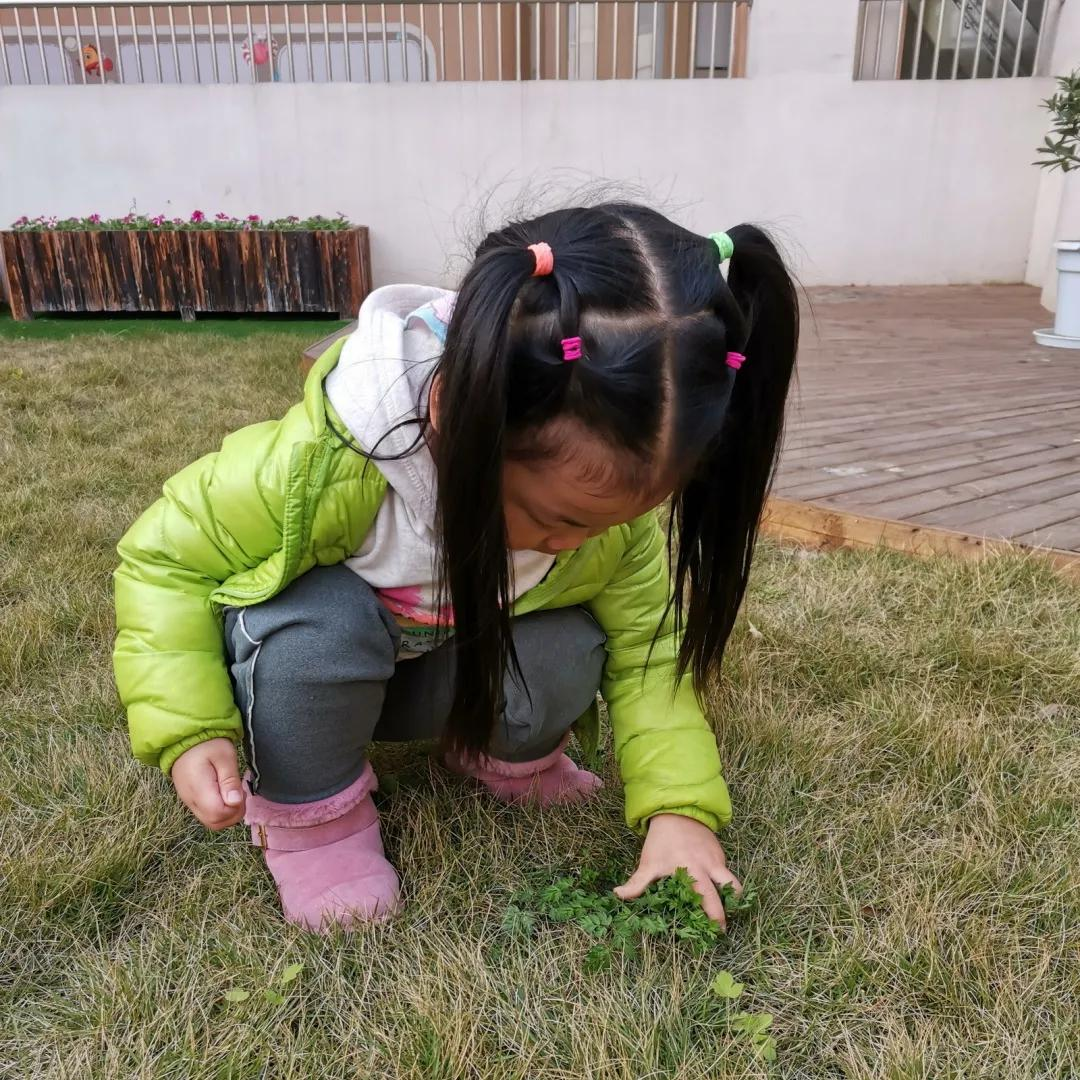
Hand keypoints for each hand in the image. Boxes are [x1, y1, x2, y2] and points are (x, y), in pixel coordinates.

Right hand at [171, 737, 245, 830]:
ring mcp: (190, 802)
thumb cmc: (207, 744)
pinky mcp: (191, 800)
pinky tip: (225, 792)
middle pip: (215, 823)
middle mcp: (191, 801)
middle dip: (233, 814)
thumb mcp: (224, 756)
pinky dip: (220, 809)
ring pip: (211, 821)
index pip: (218, 814)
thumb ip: (230, 780)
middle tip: (240, 793)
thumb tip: (235, 802)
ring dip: (227, 813)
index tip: (241, 792)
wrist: (185, 738)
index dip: (235, 808)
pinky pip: (206, 814)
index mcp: (199, 790)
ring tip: (233, 791)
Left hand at [614, 813, 741, 928]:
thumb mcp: (648, 862)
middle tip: (721, 930)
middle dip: (728, 911)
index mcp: (693, 871)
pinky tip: (713, 891)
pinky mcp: (720, 853)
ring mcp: (717, 858)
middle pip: (730, 890)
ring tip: (723, 910)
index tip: (715, 932)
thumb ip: (636, 883)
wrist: (675, 812)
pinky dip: (722, 883)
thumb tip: (618, 895)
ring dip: (731, 896)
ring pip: (733, 881)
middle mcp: (710, 866)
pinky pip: (725, 871)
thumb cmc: (661, 840)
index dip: (715, 916)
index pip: (709, 898)